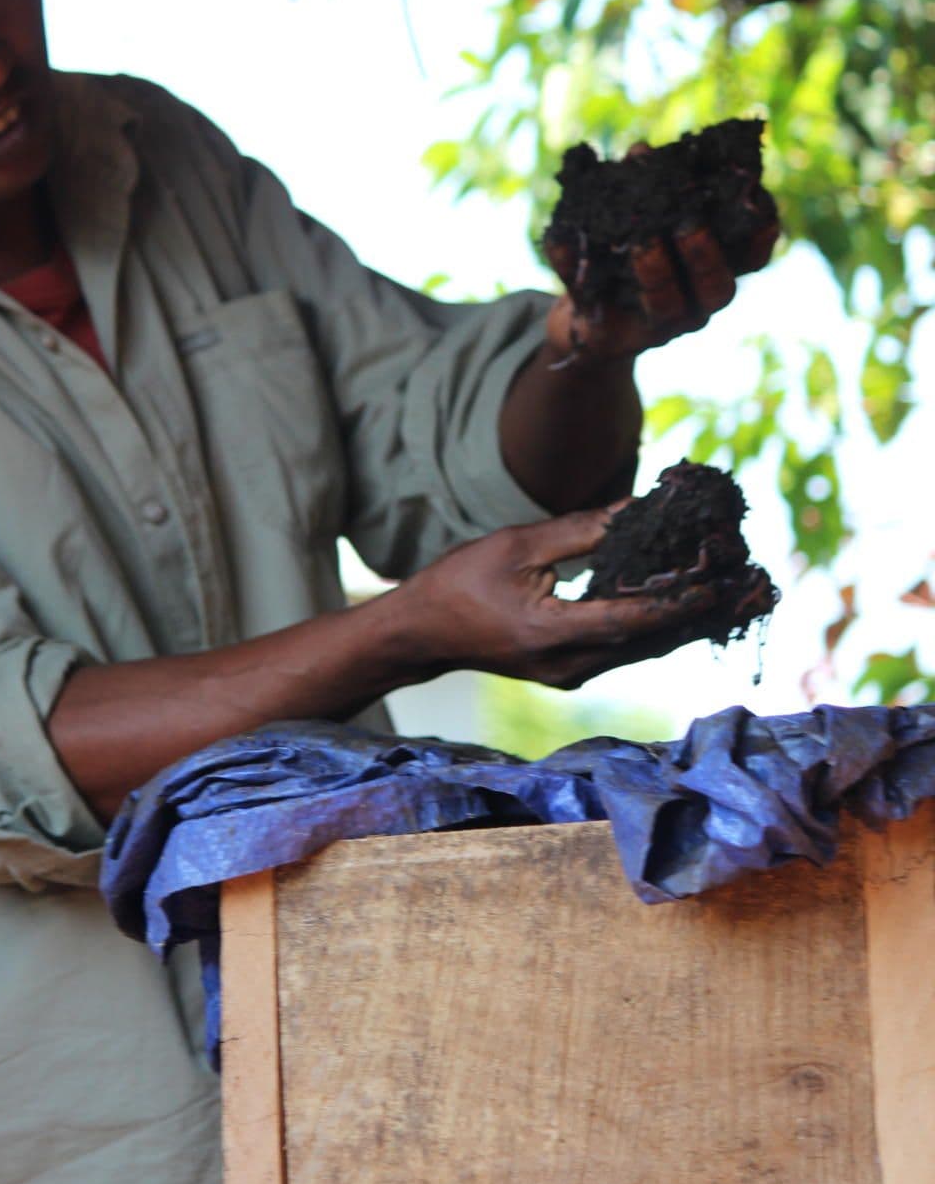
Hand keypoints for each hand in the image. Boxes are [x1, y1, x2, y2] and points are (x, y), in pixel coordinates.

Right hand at [395, 508, 723, 691]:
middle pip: (656, 639)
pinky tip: (697, 605)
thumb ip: (582, 532)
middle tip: (760, 586)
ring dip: (696, 619)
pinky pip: (631, 646)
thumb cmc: (460, 583)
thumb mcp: (518, 546)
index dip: (683, 598)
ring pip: (649, 647)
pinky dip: (665, 623)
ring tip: (745, 594)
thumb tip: (639, 510)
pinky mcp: (574, 668)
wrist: (422, 634)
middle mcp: (572, 665)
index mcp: (554, 635)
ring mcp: (574, 673)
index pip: (634, 618)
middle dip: (710, 611)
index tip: (726, 577)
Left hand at [542, 164, 779, 365]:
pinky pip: (593, 307)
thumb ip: (645, 187)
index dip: (761, 234)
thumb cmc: (627, 255)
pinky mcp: (610, 341)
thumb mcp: (640, 217)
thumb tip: (640, 152)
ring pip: (667, 306)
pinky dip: (573, 268)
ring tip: (642, 243)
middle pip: (717, 289)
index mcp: (711, 270)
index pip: (752, 258)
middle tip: (690, 224)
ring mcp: (656, 327)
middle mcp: (694, 303)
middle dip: (706, 256)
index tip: (757, 202)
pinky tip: (560, 237)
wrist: (585, 314)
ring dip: (656, 272)